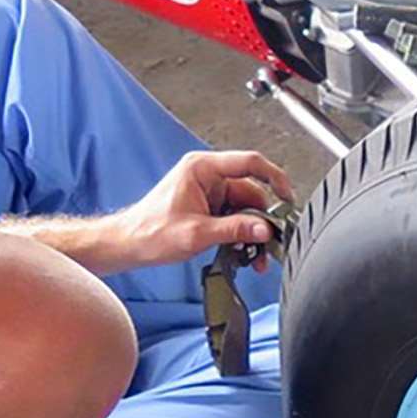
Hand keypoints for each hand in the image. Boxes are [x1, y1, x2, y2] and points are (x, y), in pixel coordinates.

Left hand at [106, 150, 295, 270]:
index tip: (288, 196)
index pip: (250, 162)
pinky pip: (236, 218)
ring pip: (246, 209)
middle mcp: (208, 176)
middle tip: (272, 240)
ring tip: (256, 254)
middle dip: (263, 219)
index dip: (274, 177)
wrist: (128, 245)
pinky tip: (244, 252)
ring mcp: (210, 192)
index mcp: (202, 168)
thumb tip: (264, 229)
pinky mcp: (210, 208)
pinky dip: (242, 235)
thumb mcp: (196, 233)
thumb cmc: (149, 231)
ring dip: (253, 232)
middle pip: (252, 191)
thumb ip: (234, 230)